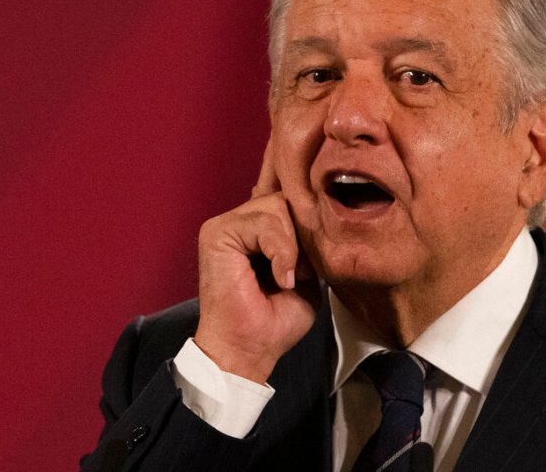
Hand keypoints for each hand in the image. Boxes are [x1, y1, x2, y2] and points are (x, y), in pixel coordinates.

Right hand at [194, 139, 319, 383]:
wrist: (251, 350)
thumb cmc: (277, 319)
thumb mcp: (309, 271)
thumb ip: (311, 240)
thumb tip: (329, 207)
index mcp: (261, 228)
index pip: (291, 195)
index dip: (308, 198)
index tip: (324, 210)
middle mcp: (243, 220)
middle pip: (289, 197)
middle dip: (305, 233)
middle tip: (303, 272)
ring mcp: (227, 224)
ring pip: (278, 206)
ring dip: (293, 246)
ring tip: (290, 277)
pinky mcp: (217, 233)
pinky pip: (263, 221)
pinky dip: (280, 250)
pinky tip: (280, 277)